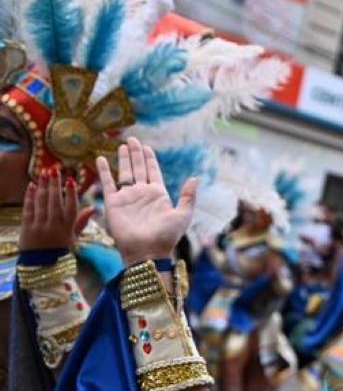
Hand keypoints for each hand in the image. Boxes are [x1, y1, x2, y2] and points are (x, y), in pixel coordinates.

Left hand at [18, 171, 95, 249]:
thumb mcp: (74, 238)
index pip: (71, 208)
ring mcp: (39, 226)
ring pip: (42, 203)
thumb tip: (95, 209)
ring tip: (45, 172)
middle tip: (55, 169)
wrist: (40, 267)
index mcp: (68, 229)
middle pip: (55, 202)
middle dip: (55, 184)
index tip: (71, 179)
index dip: (71, 194)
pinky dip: (30, 196)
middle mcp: (54, 226)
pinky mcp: (27, 227)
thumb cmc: (60, 251)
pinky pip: (28, 209)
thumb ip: (82, 222)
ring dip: (43, 186)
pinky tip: (32, 185)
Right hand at [97, 137, 197, 265]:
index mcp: (159, 194)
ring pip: (124, 173)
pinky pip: (107, 183)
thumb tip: (195, 178)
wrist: (147, 251)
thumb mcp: (183, 215)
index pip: (153, 171)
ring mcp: (127, 197)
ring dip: (122, 159)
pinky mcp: (113, 203)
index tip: (146, 146)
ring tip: (120, 145)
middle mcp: (142, 193)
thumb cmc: (166, 236)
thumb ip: (188, 197)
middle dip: (135, 154)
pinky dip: (104, 171)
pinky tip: (100, 159)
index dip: (149, 158)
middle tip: (132, 139)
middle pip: (138, 168)